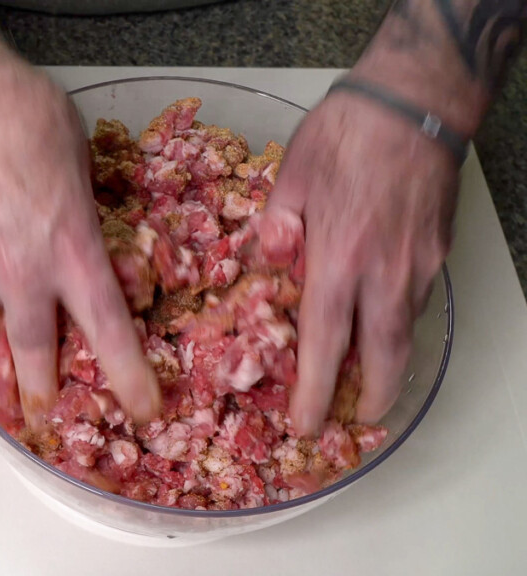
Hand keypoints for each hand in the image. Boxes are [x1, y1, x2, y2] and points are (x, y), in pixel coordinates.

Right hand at [0, 60, 160, 429]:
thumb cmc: (18, 114)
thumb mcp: (77, 157)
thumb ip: (82, 199)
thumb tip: (78, 209)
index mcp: (72, 250)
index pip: (108, 330)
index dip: (127, 375)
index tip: (140, 407)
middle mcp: (22, 273)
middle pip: (34, 352)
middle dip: (40, 390)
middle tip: (43, 414)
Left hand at [268, 91, 457, 435]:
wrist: (416, 102)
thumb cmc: (345, 133)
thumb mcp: (290, 176)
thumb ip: (275, 227)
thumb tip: (269, 261)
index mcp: (338, 260)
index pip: (327, 344)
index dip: (317, 392)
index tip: (308, 424)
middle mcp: (384, 273)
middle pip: (385, 357)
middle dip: (372, 397)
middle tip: (356, 417)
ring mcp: (419, 265)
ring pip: (404, 331)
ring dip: (386, 360)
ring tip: (366, 376)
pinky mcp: (439, 251)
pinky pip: (417, 301)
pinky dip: (398, 321)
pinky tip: (380, 317)